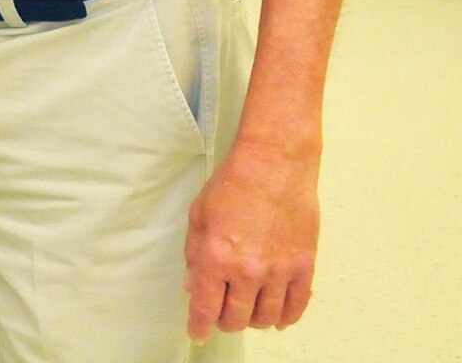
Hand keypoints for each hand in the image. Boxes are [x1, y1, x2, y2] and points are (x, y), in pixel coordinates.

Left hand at [185, 137, 320, 340]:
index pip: (205, 308)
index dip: (199, 326)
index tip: (198, 333)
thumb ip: (194, 255)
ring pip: (267, 317)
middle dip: (225, 322)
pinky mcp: (304, 266)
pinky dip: (287, 317)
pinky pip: (297, 305)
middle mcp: (247, 271)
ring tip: (247, 312)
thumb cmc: (232, 185)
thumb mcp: (198, 217)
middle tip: (221, 315)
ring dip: (254, 320)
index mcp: (215, 258)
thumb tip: (193, 285)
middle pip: (236, 318)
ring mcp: (279, 271)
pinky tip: (279, 318)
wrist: (274, 165)